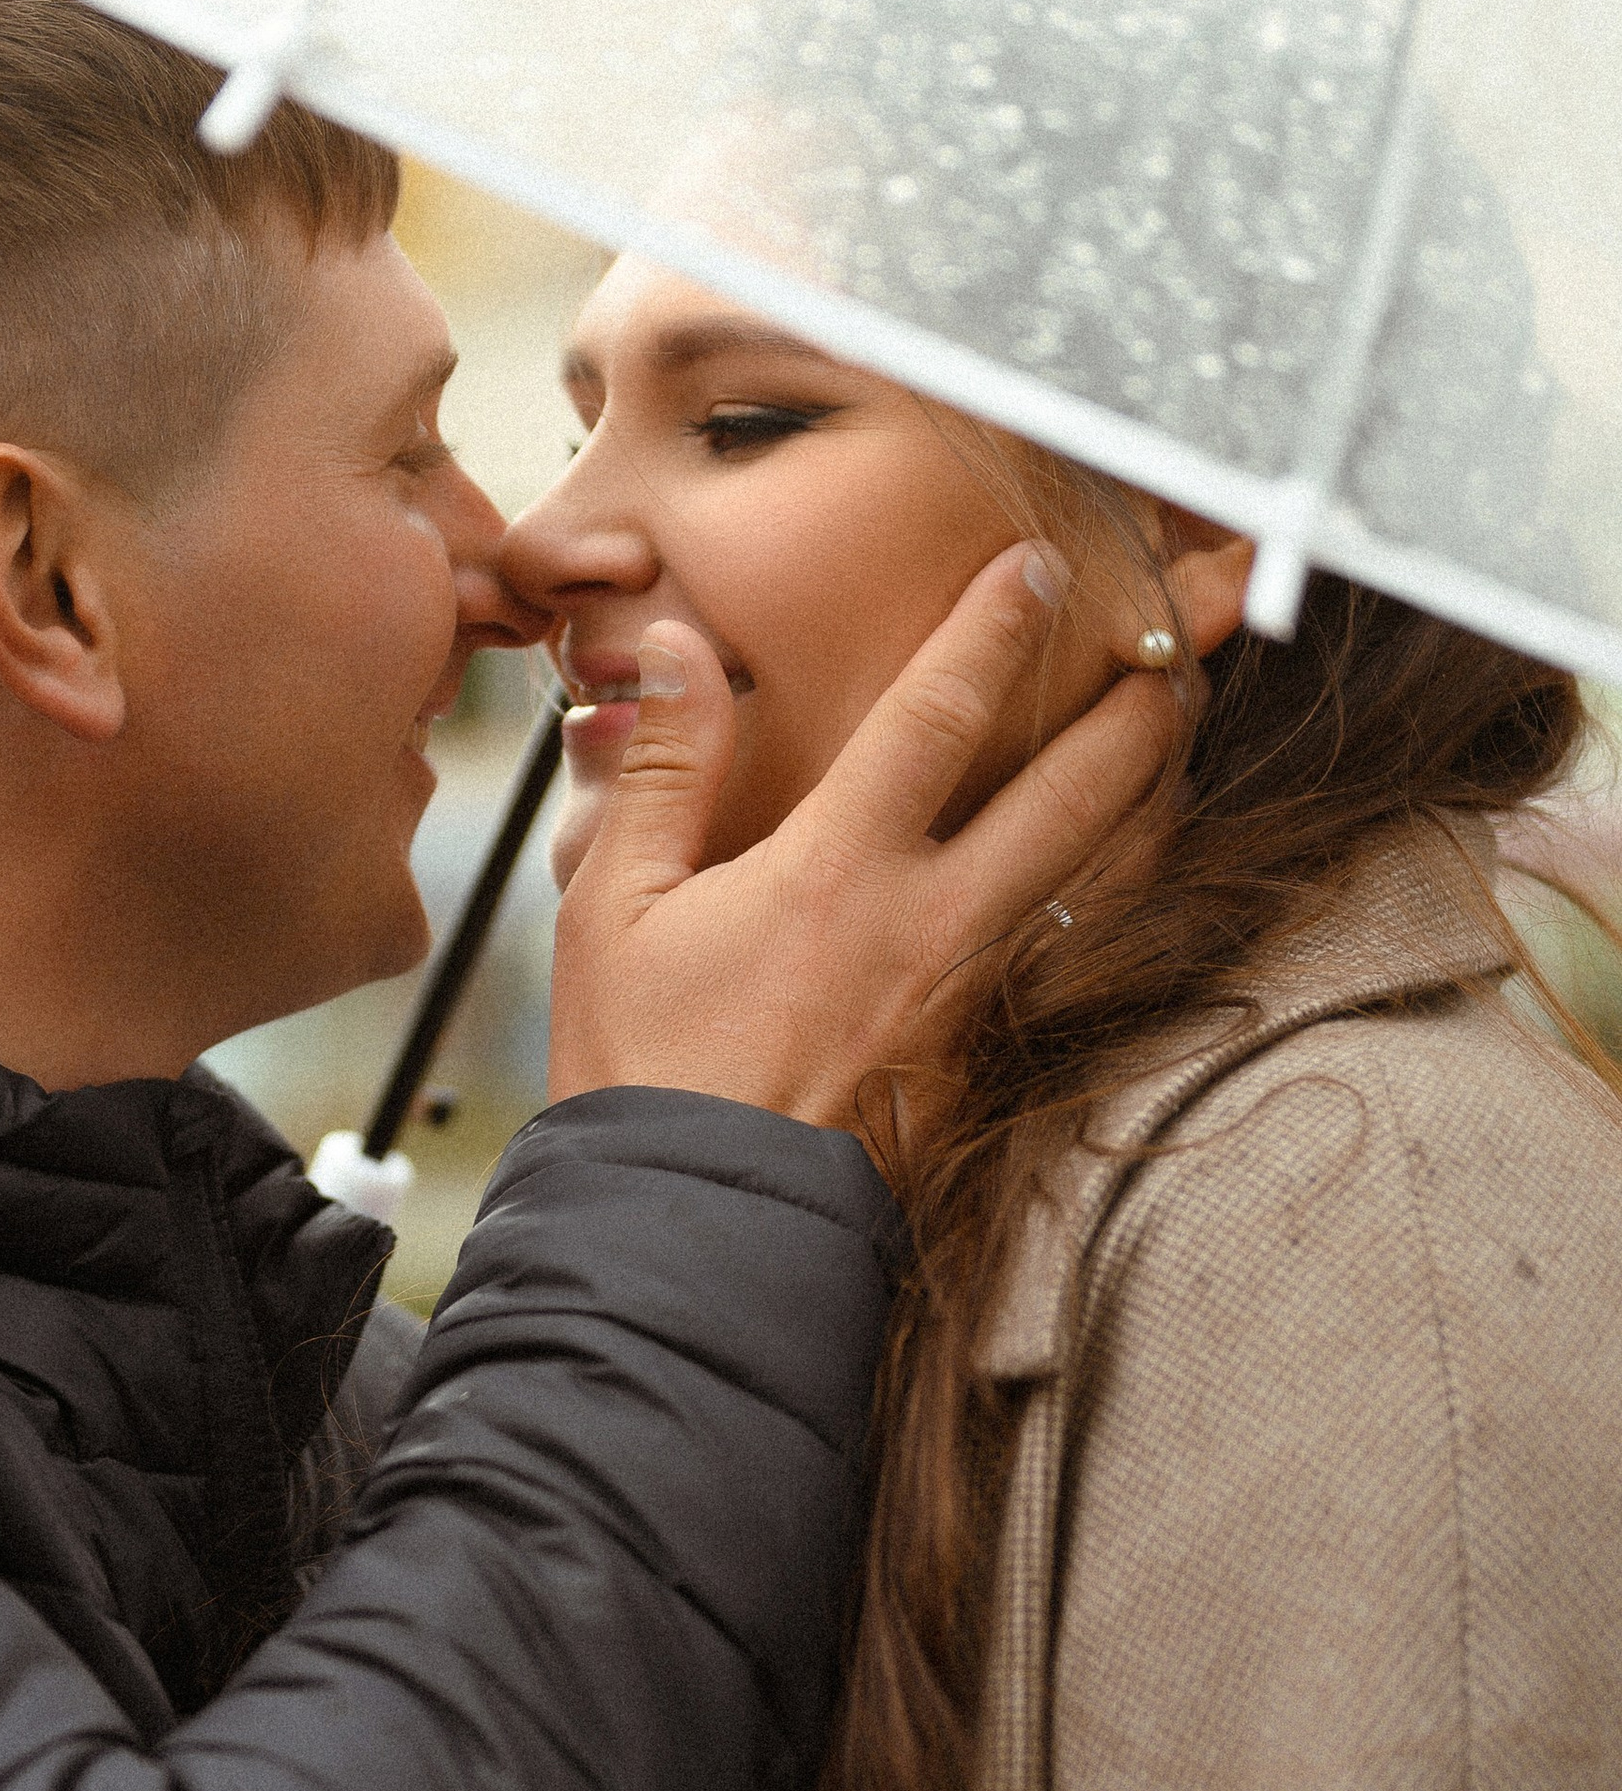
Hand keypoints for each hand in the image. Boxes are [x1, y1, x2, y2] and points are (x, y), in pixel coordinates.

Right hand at [546, 541, 1177, 1149]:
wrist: (688, 1224)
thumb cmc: (641, 1071)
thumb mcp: (611, 908)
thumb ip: (664, 768)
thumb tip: (684, 650)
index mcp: (837, 874)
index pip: (938, 717)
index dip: (996, 627)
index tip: (1041, 565)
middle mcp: (929, 927)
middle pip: (1077, 792)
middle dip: (1138, 706)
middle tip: (1179, 641)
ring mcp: (970, 996)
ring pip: (1102, 873)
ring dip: (1147, 792)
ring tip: (1178, 732)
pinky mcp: (981, 1053)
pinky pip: (1075, 948)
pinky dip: (1119, 887)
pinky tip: (1127, 858)